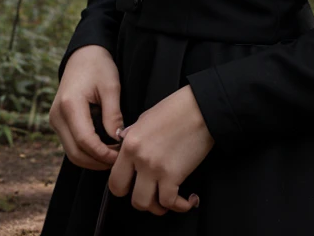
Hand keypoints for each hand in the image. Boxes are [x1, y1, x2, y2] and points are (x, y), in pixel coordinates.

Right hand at [48, 44, 122, 169]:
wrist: (83, 54)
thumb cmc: (99, 66)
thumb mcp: (111, 86)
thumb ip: (113, 114)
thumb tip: (118, 140)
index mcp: (69, 105)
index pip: (85, 141)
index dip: (104, 154)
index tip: (121, 157)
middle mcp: (57, 115)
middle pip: (76, 153)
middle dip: (98, 162)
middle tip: (119, 160)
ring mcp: (55, 120)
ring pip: (72, 153)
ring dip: (92, 160)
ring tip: (113, 155)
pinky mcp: (58, 122)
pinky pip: (71, 145)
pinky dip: (86, 152)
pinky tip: (103, 148)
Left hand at [108, 84, 213, 214]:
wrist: (199, 108)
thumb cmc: (175, 110)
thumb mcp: (145, 118)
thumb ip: (132, 134)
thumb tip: (124, 143)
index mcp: (129, 143)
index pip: (114, 178)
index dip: (123, 185)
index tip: (133, 184)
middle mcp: (139, 158)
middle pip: (126, 196)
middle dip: (138, 198)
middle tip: (149, 193)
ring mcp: (155, 168)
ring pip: (146, 204)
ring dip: (158, 206)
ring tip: (166, 199)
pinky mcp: (173, 175)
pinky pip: (171, 202)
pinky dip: (181, 205)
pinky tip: (187, 200)